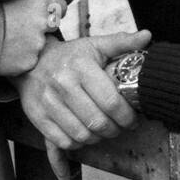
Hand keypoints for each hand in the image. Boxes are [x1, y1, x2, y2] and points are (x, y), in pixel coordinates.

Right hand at [0, 0, 67, 76]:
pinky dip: (19, 59)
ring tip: (6, 41)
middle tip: (18, 28)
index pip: (60, 6)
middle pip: (51, 27)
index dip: (51, 9)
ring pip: (38, 45)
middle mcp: (42, 24)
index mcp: (39, 3)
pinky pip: (28, 61)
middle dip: (39, 28)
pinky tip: (4, 53)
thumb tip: (35, 1)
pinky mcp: (28, 63)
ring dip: (27, 45)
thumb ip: (26, 0)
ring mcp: (36, 45)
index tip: (44, 12)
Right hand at [15, 30, 151, 152]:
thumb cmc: (70, 56)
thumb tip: (147, 36)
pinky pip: (63, 142)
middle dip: (115, 130)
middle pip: (98, 122)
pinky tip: (84, 134)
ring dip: (98, 138)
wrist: (32, 61)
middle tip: (120, 127)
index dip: (127, 117)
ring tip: (104, 130)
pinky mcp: (37, 116)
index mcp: (81, 66)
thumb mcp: (95, 45)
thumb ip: (122, 42)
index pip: (111, 102)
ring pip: (82, 136)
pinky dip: (78, 144)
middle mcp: (63, 84)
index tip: (132, 120)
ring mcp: (48, 102)